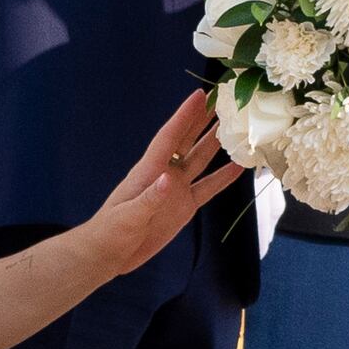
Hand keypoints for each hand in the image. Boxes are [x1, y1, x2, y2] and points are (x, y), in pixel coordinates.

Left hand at [79, 93, 243, 272]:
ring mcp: (176, 190)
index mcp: (148, 170)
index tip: (200, 95)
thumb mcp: (128, 216)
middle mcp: (165, 174)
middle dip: (203, 120)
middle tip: (223, 99)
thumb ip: (149, 198)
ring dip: (215, 143)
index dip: (184, 116)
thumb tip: (168, 180)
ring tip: (235, 126)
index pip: (169, 136)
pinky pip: (208, 188)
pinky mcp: (184, 206)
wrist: (110, 254)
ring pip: (200, 160)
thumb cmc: (111, 232)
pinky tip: (239, 167)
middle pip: (187, 140)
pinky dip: (223, 178)